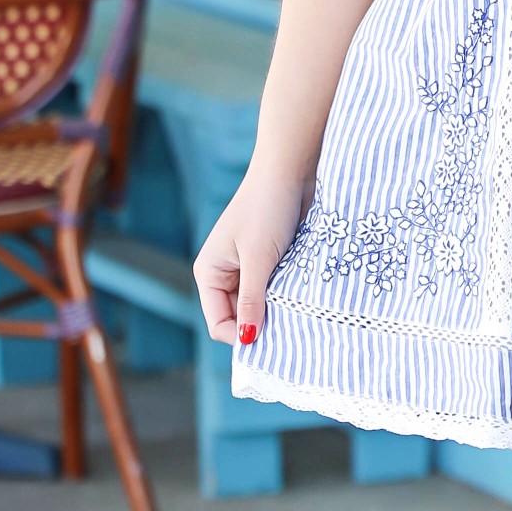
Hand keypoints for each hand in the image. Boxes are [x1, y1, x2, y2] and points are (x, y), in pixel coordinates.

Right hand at [194, 161, 310, 348]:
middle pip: (240, 318)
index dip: (244, 335)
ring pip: (260, 306)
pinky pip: (275, 291)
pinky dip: (287, 296)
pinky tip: (302, 293)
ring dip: (277, 309)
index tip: (274, 338)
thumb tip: (247, 339)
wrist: (290, 171)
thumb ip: (251, 300)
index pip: (220, 324)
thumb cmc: (268, 208)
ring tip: (297, 305)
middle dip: (262, 324)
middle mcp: (224, 274)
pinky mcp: (269, 262)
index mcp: (209, 273)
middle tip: (291, 324)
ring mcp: (247, 268)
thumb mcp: (259, 258)